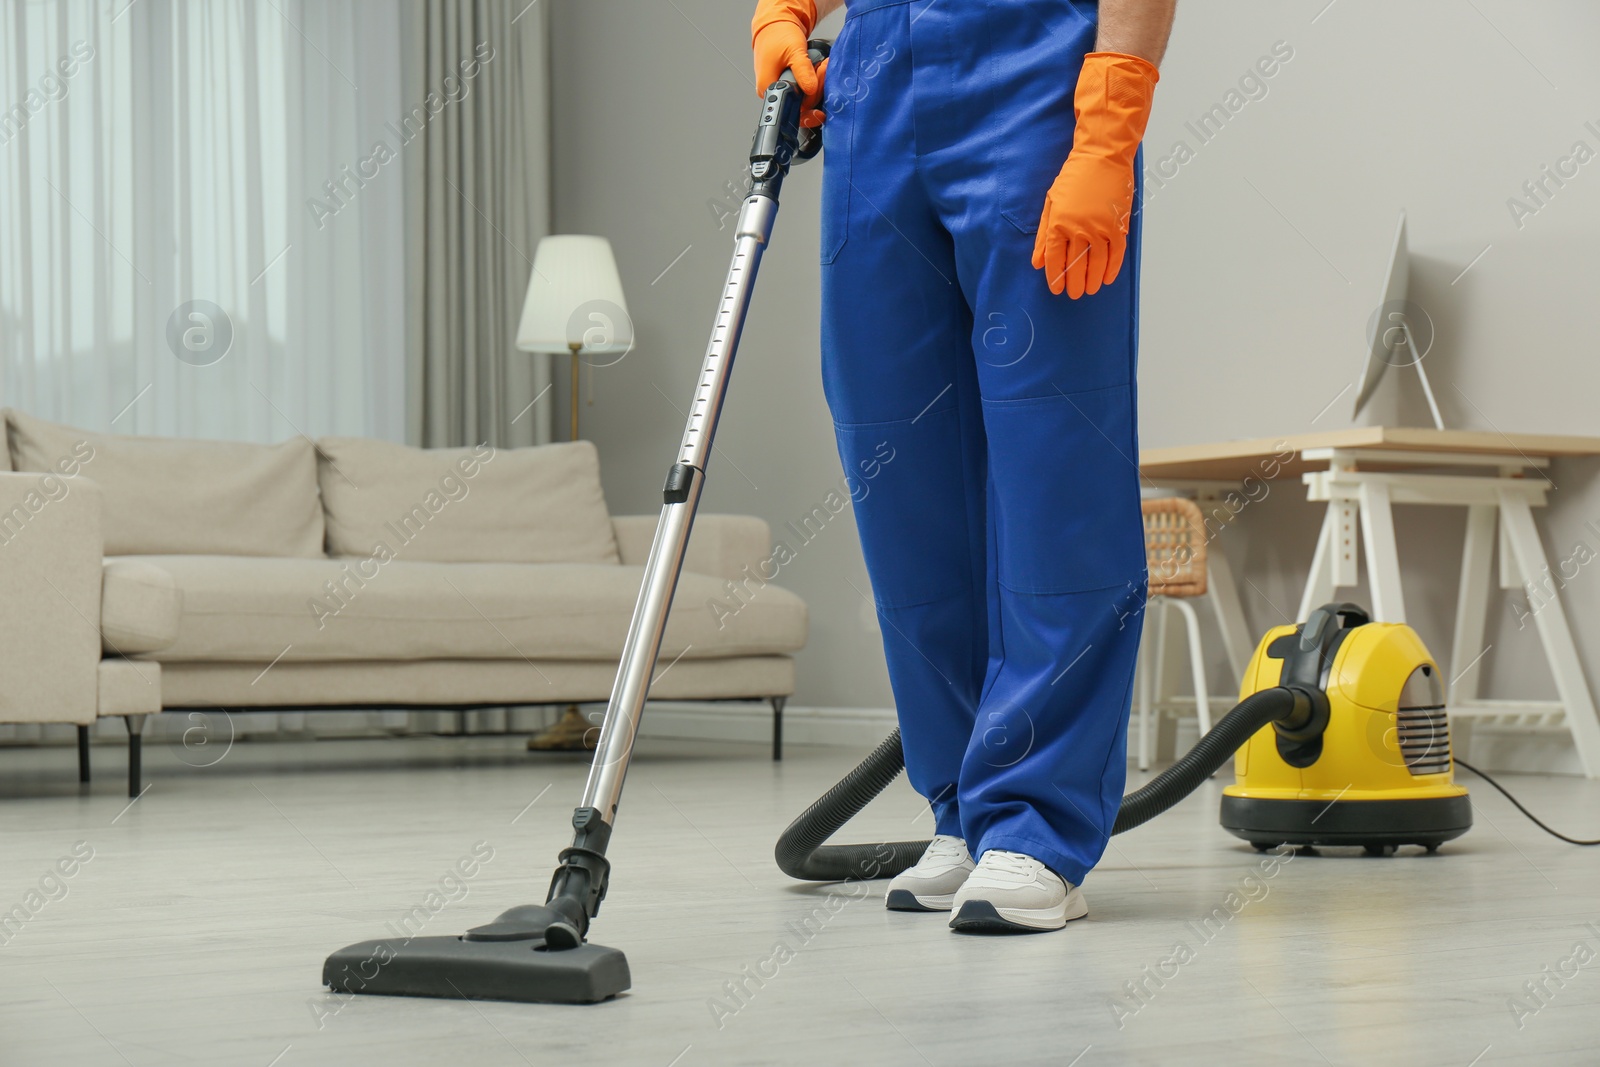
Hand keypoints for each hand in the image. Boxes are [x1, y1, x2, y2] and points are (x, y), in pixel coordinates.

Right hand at [752, 0, 825, 127]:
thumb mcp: (794, 51)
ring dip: (817, 84)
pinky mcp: (787, 86)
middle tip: (822, 69)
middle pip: (800, 106)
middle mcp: (772, 93)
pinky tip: (817, 70)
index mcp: (768, 88)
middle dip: (816, 90)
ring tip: (821, 66)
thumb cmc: (779, 36)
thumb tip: (811, 89)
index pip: (792, 109)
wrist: (775, 26)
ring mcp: (780, 90)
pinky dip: (813, 82)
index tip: (820, 91)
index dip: (809, 104)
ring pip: (804, 99)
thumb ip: (803, 71)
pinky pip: (803, 91)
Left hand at [1032, 151, 1135, 298]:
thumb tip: (1037, 263)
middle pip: (1075, 265)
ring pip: (1096, 263)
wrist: (1101, 157)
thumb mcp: (1051, 203)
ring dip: (1092, 280)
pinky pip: (1116, 253)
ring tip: (1089, 290)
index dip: (1055, 276)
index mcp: (1059, 223)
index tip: (1056, 288)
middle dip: (1074, 283)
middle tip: (1074, 295)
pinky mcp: (1118, 224)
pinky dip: (1112, 268)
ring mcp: (1100, 227)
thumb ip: (1044, 235)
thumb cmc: (1074, 177)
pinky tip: (1107, 279)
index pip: (1055, 258)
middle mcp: (1079, 228)